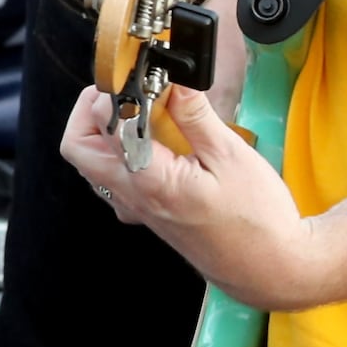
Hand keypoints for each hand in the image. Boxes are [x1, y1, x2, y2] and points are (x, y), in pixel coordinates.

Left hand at [57, 84, 331, 310]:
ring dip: (103, 133)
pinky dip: (121, 154)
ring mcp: (135, 209)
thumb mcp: (230, 156)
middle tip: (122, 91)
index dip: (116, 95)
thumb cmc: (257, 218)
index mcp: (149, 179)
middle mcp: (132, 196)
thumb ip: (194, 116)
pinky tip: (154, 143)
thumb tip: (174, 80)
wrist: (268, 268)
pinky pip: (114, 180)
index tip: (140, 77)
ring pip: (93, 165)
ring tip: (140, 112)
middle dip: (89, 112)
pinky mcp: (146, 215)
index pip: (104, 127)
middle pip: (79, 148)